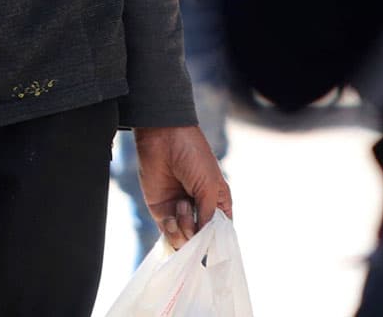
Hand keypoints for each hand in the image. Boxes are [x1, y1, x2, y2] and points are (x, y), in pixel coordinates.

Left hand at [133, 126, 230, 247]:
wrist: (163, 138)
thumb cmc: (193, 156)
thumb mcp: (209, 186)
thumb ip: (209, 216)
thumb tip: (205, 241)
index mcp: (217, 204)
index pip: (221, 233)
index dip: (217, 241)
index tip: (212, 245)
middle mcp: (200, 211)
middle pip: (202, 241)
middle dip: (198, 235)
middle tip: (193, 212)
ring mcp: (181, 213)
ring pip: (185, 240)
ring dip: (184, 228)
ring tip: (182, 205)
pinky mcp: (162, 212)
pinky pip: (168, 234)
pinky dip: (171, 229)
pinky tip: (172, 214)